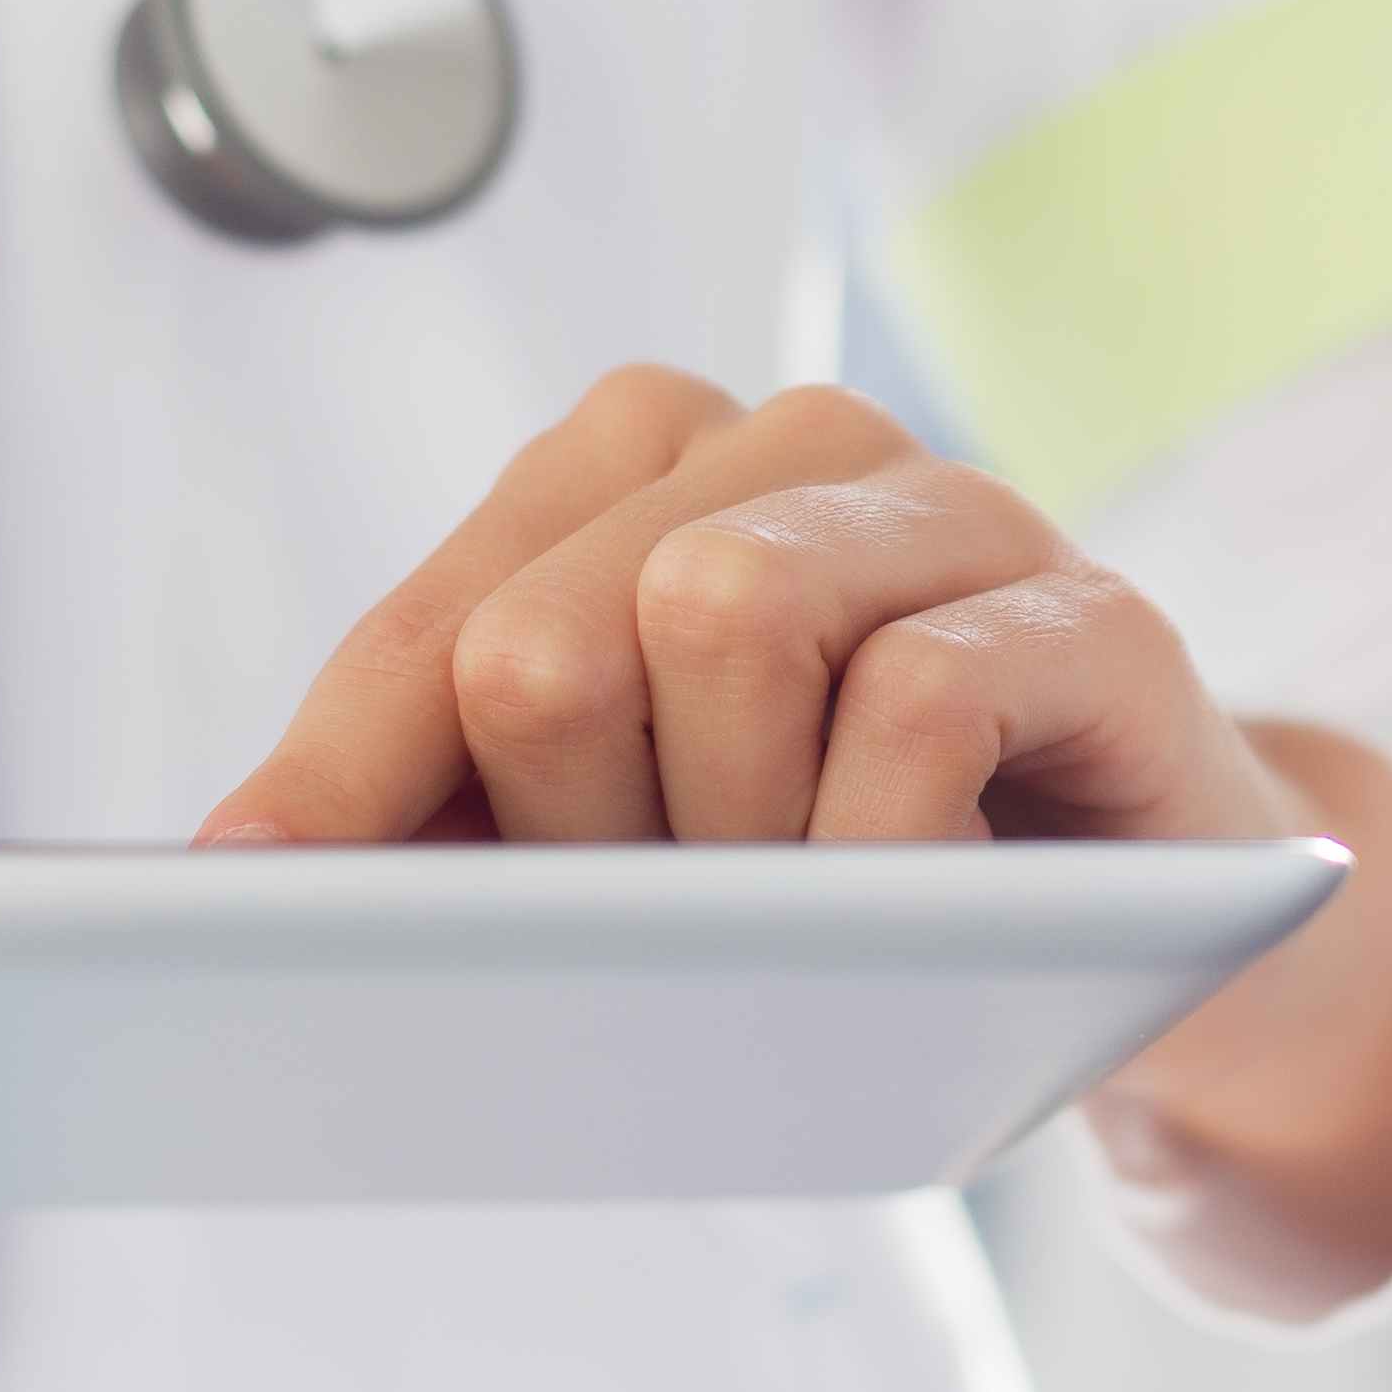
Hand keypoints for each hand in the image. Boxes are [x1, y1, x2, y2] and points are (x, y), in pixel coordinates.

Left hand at [205, 372, 1391, 1310]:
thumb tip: (245, 882)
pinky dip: (877, 845)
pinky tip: (908, 913)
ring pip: (719, 618)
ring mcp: (955, 506)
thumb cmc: (860, 882)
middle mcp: (790, 448)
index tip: (237, 900)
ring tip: (801, 918)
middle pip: (551, 632)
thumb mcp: (644, 858)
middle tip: (657, 942)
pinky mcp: (1098, 610)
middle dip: (567, 840)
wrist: (1154, 939)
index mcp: (644, 475)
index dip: (334, 778)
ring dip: (731, 835)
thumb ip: (474, 830)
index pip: (437, 626)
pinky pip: (920, 700)